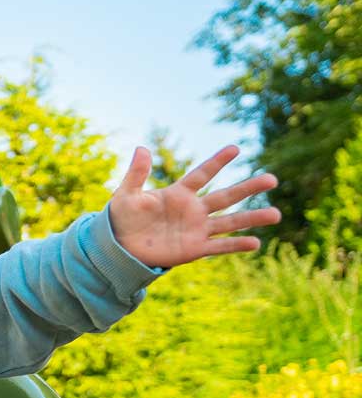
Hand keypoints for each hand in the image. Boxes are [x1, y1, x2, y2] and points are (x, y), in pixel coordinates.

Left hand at [108, 145, 280, 267]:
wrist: (120, 245)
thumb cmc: (122, 216)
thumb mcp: (126, 194)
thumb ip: (136, 173)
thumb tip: (142, 148)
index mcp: (178, 193)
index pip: (202, 174)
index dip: (217, 162)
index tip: (235, 148)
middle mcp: (193, 210)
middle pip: (225, 196)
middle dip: (248, 188)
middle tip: (273, 179)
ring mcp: (196, 229)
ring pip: (229, 222)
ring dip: (252, 218)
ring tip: (276, 214)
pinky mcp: (194, 249)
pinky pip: (219, 246)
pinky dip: (236, 245)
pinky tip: (256, 243)